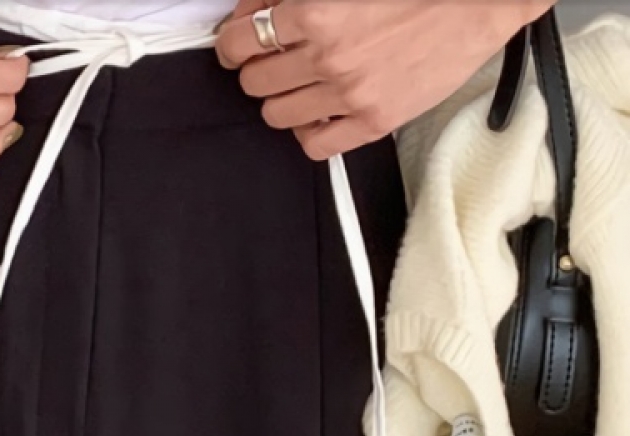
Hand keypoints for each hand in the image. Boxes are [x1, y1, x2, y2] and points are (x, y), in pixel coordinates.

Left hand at [216, 0, 554, 159]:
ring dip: (280, 100)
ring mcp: (349, 94)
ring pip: (276, 115)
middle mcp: (328, 56)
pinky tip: (319, 113)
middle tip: (274, 62)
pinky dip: (308, 131)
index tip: (237, 45)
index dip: (231, 43)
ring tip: (299, 85)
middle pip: (254, 82)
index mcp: (317, 10)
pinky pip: (313, 145)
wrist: (480, 0)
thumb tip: (252, 11)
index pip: (240, 41)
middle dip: (257, 70)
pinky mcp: (372, 122)